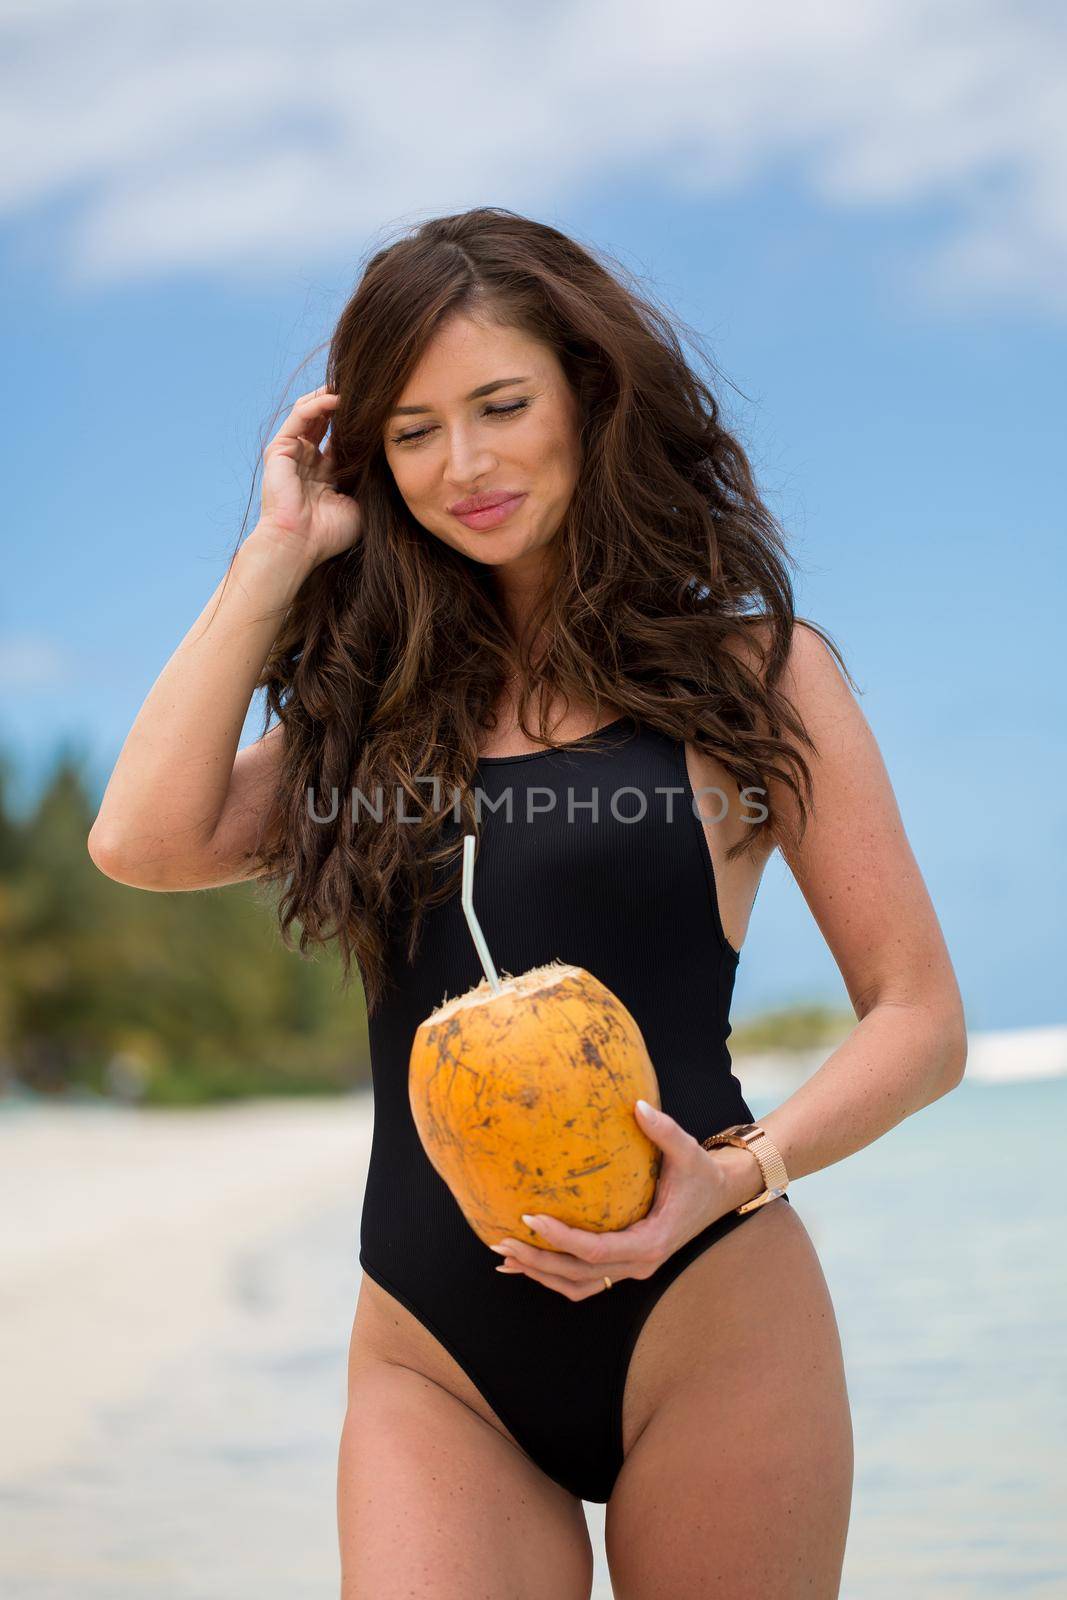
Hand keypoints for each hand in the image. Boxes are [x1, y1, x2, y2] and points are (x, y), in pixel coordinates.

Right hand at [255, 385, 362, 568]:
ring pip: (312, 411)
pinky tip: (337, 398)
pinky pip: (300, 416)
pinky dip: (318, 403)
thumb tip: (387, 457)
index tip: (380, 410)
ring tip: (353, 387)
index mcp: (324, 473)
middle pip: (326, 420)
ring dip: (332, 396)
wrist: (299, 545)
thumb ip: (367, 480)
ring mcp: (292, 453)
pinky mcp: (280, 448)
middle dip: (344, 403)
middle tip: (367, 391)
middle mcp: (307, 460)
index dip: (358, 423)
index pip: (341, 438)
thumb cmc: (329, 533)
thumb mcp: (358, 503)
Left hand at [489, 1100, 744, 1299]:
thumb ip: (664, 1130)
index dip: (561, 1239)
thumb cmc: (700, 1172)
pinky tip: (527, 1262)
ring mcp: (631, 1270)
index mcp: (651, 1243)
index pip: (597, 1251)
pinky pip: (585, 1281)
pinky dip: (554, 1275)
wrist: (719, 1195)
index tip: (529, 1217)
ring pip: (578, 1286)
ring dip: (541, 1274)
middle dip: (538, 1262)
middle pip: (579, 1276)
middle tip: (502, 1240)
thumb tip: (637, 1104)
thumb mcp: (687, 1150)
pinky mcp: (624, 1266)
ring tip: (504, 1256)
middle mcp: (640, 1264)